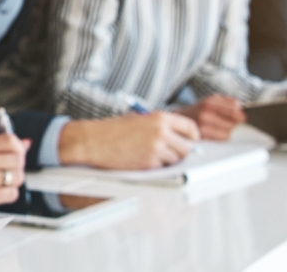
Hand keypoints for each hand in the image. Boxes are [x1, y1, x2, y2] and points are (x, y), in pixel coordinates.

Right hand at [0, 133, 26, 219]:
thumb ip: (2, 149)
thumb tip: (27, 142)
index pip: (9, 140)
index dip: (19, 148)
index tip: (18, 154)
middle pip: (18, 159)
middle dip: (18, 168)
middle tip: (8, 172)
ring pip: (18, 177)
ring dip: (14, 183)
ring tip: (0, 184)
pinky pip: (12, 193)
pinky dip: (9, 195)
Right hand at [58, 112, 198, 169]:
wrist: (94, 140)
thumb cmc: (114, 130)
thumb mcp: (140, 120)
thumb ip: (161, 127)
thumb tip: (182, 140)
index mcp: (160, 118)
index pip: (191, 128)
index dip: (193, 138)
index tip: (189, 142)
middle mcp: (162, 132)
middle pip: (187, 148)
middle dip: (182, 153)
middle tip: (172, 154)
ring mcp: (156, 149)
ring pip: (176, 160)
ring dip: (169, 161)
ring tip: (152, 156)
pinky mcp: (149, 163)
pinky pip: (162, 168)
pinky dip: (157, 167)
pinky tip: (143, 161)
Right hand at [175, 95, 244, 140]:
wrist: (177, 121)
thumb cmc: (197, 111)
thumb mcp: (209, 100)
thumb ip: (226, 101)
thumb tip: (239, 105)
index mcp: (209, 102)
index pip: (234, 110)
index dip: (240, 115)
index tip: (241, 117)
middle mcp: (205, 114)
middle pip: (232, 123)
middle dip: (232, 124)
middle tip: (226, 123)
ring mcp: (202, 127)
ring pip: (228, 133)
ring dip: (226, 132)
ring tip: (218, 129)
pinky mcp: (201, 138)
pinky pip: (221, 140)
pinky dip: (220, 138)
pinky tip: (214, 134)